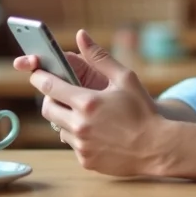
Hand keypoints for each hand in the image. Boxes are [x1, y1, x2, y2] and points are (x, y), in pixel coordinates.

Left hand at [24, 30, 167, 176]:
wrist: (157, 148)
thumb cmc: (143, 111)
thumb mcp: (125, 78)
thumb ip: (100, 57)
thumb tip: (81, 35)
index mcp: (87, 102)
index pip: (49, 86)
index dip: (39, 77)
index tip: (37, 73)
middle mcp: (80, 125)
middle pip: (47, 109)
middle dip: (50, 99)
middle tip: (63, 94)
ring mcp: (81, 145)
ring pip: (59, 128)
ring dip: (66, 118)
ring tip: (87, 114)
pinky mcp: (85, 161)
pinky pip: (73, 145)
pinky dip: (79, 136)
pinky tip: (99, 132)